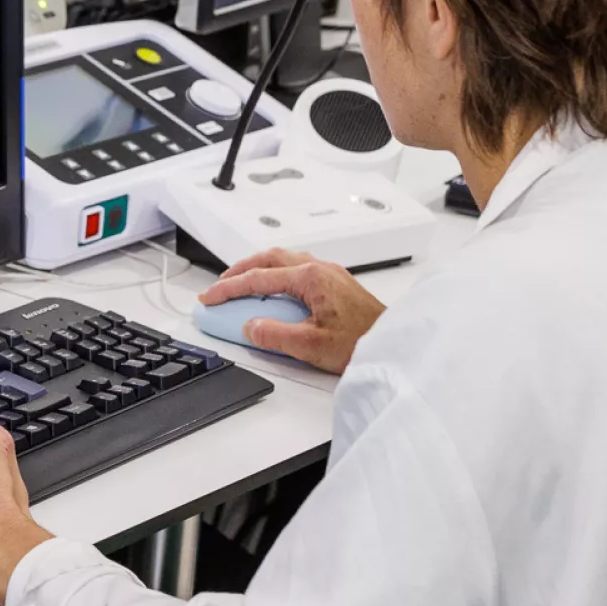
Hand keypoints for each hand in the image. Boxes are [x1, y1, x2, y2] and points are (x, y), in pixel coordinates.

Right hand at [197, 248, 384, 373]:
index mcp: (311, 278)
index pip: (258, 278)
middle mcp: (321, 269)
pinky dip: (278, 276)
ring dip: (260, 269)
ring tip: (244, 285)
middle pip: (270, 258)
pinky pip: (299, 270)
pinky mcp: (338, 285)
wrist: (396, 347)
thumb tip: (250, 326)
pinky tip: (276, 292)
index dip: (228, 288)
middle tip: (221, 285)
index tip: (210, 298)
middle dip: (241, 269)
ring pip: (286, 261)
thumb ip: (274, 335)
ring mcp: (331, 275)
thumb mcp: (311, 345)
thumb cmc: (365, 342)